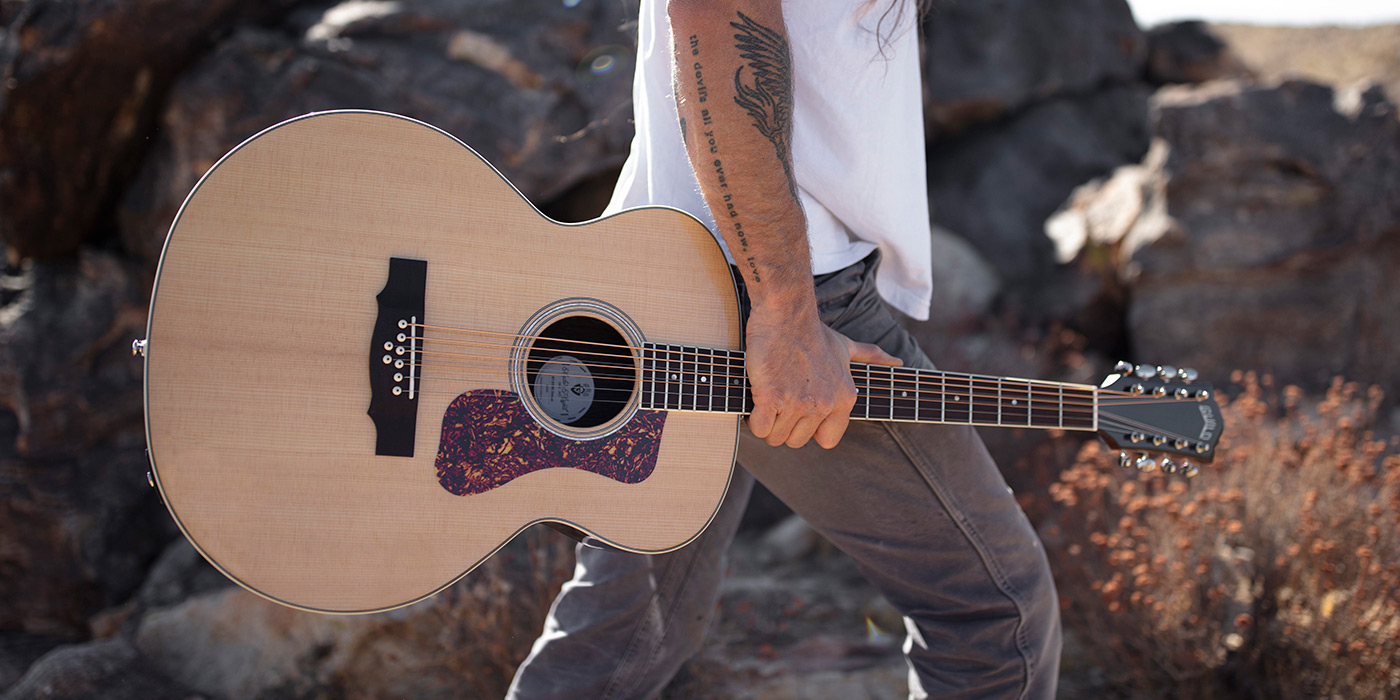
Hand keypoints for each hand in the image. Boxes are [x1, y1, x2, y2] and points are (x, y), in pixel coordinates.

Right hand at [744, 304, 901, 448]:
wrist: (787, 313)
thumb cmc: (812, 332)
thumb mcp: (846, 347)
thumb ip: (871, 358)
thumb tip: (898, 363)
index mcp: (844, 398)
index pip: (827, 441)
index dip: (810, 430)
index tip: (801, 411)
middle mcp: (825, 404)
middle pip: (797, 441)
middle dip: (784, 426)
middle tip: (779, 400)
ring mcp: (799, 403)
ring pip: (776, 437)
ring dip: (767, 422)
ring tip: (769, 395)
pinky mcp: (772, 398)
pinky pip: (760, 428)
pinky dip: (754, 417)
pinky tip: (757, 397)